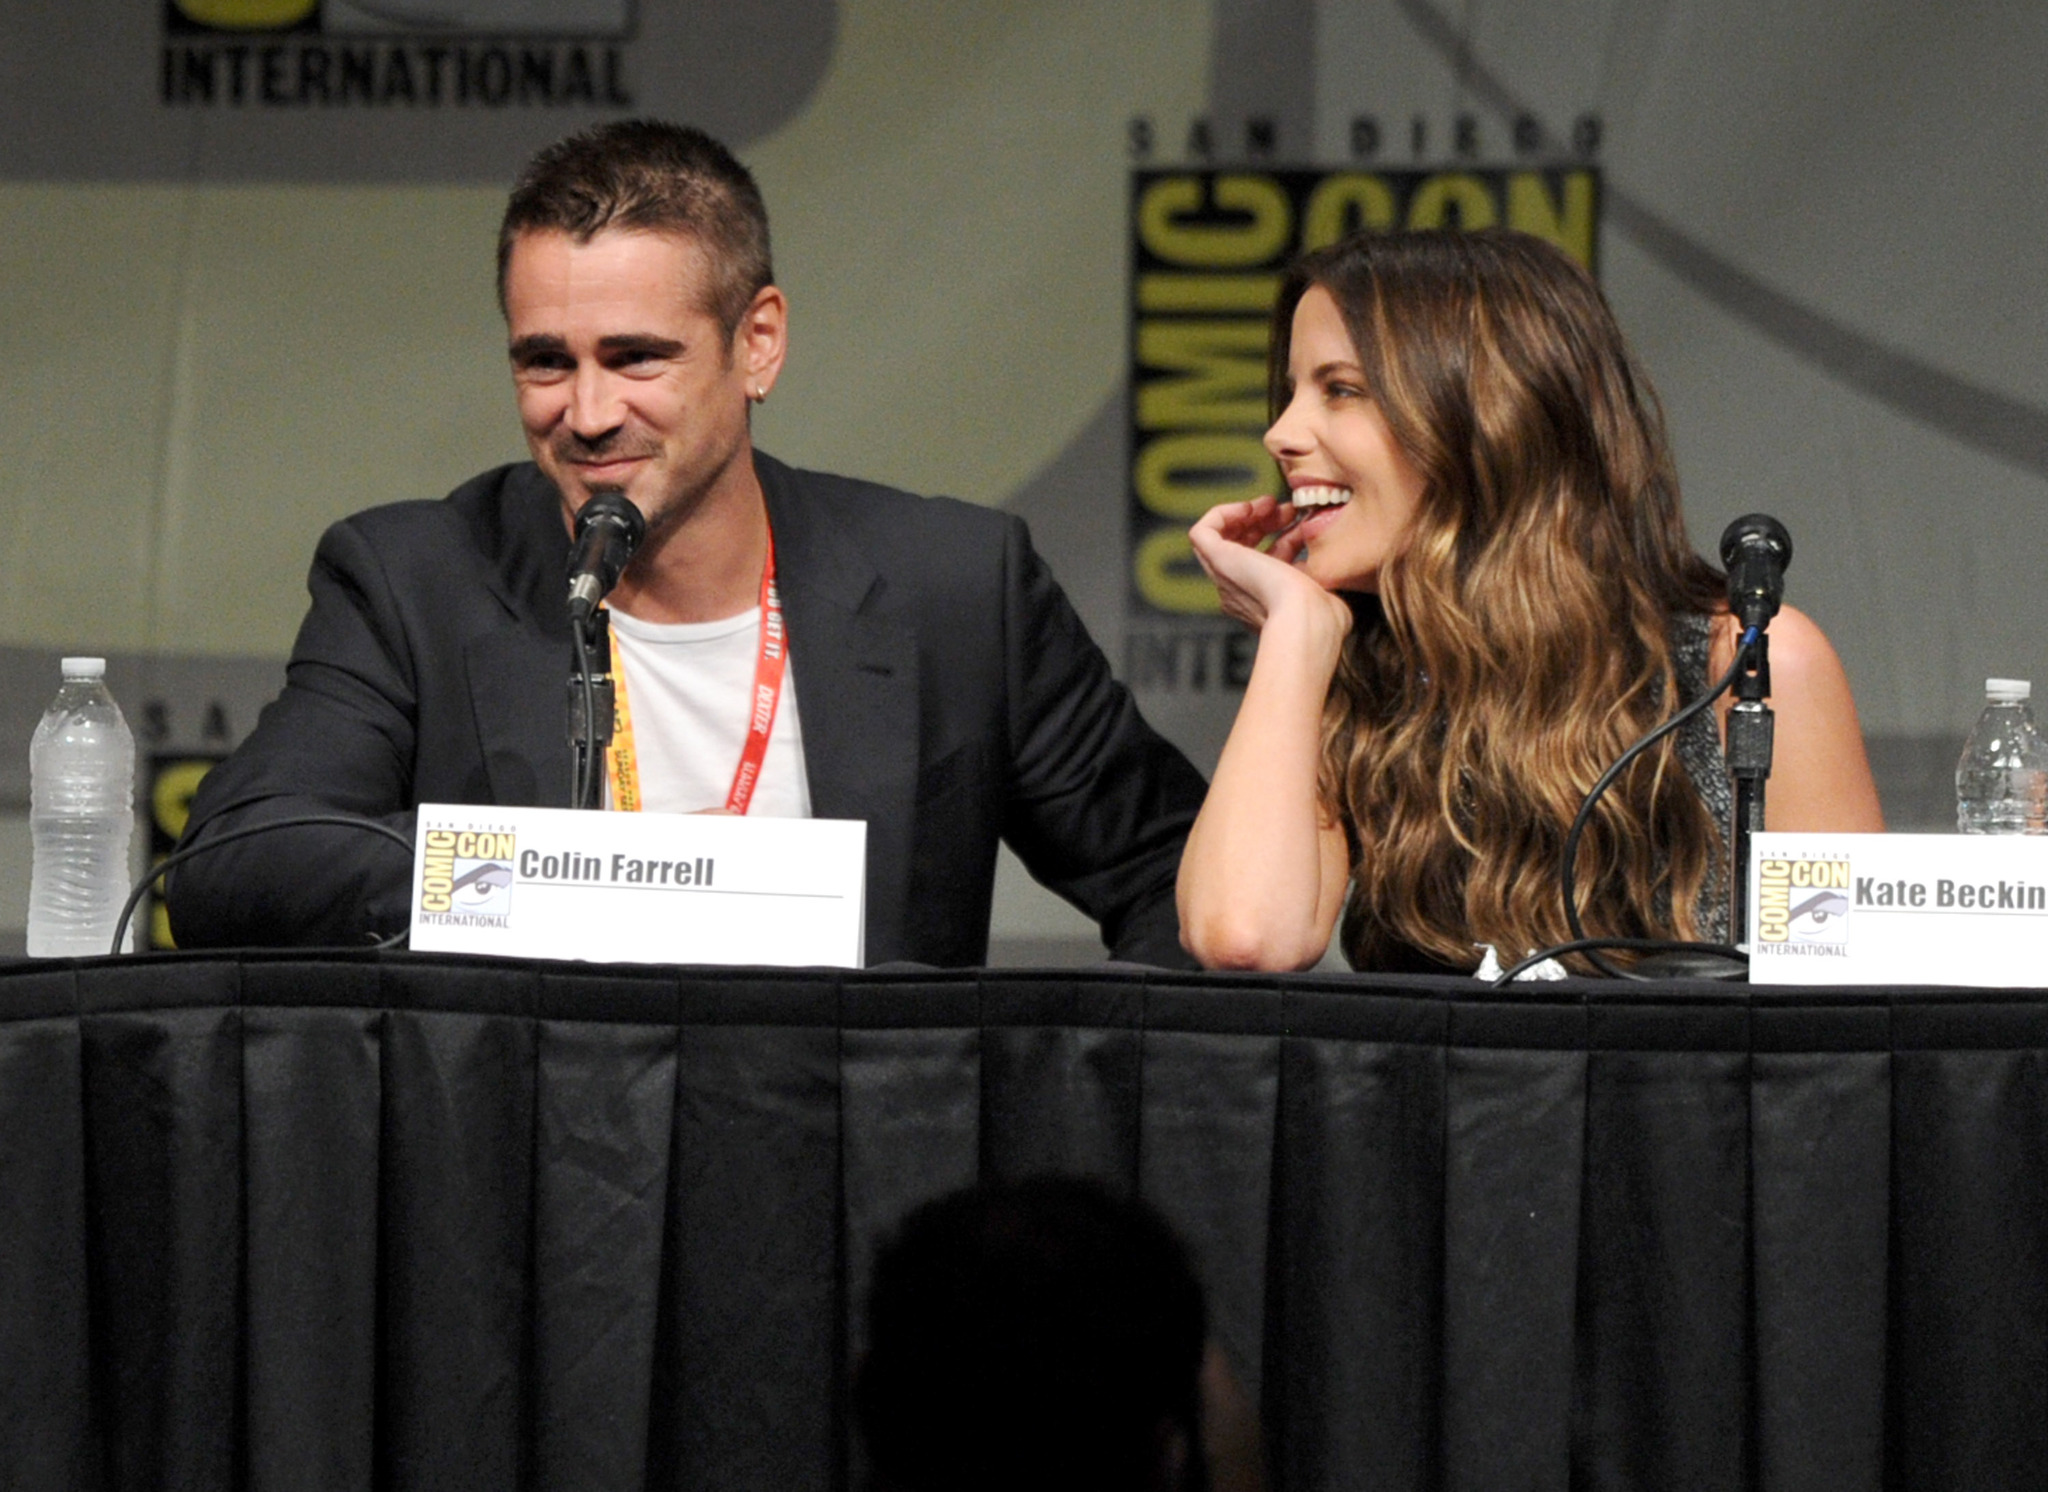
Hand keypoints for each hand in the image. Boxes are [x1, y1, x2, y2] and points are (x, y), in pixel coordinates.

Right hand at [1188, 496, 1351, 640]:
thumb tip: (1326, 554)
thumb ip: (1322, 573)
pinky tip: (1250, 507)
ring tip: (1268, 503)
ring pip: (1221, 540)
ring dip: (1246, 515)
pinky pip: (1203, 532)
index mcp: (1266, 603)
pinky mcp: (1218, 561)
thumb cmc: (1323, 612)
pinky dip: (1224, 513)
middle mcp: (1241, 592)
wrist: (1307, 619)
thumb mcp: (1325, 589)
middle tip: (1289, 510)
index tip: (1306, 526)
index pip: (1268, 564)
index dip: (1285, 539)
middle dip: (1266, 523)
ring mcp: (1227, 578)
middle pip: (1243, 549)